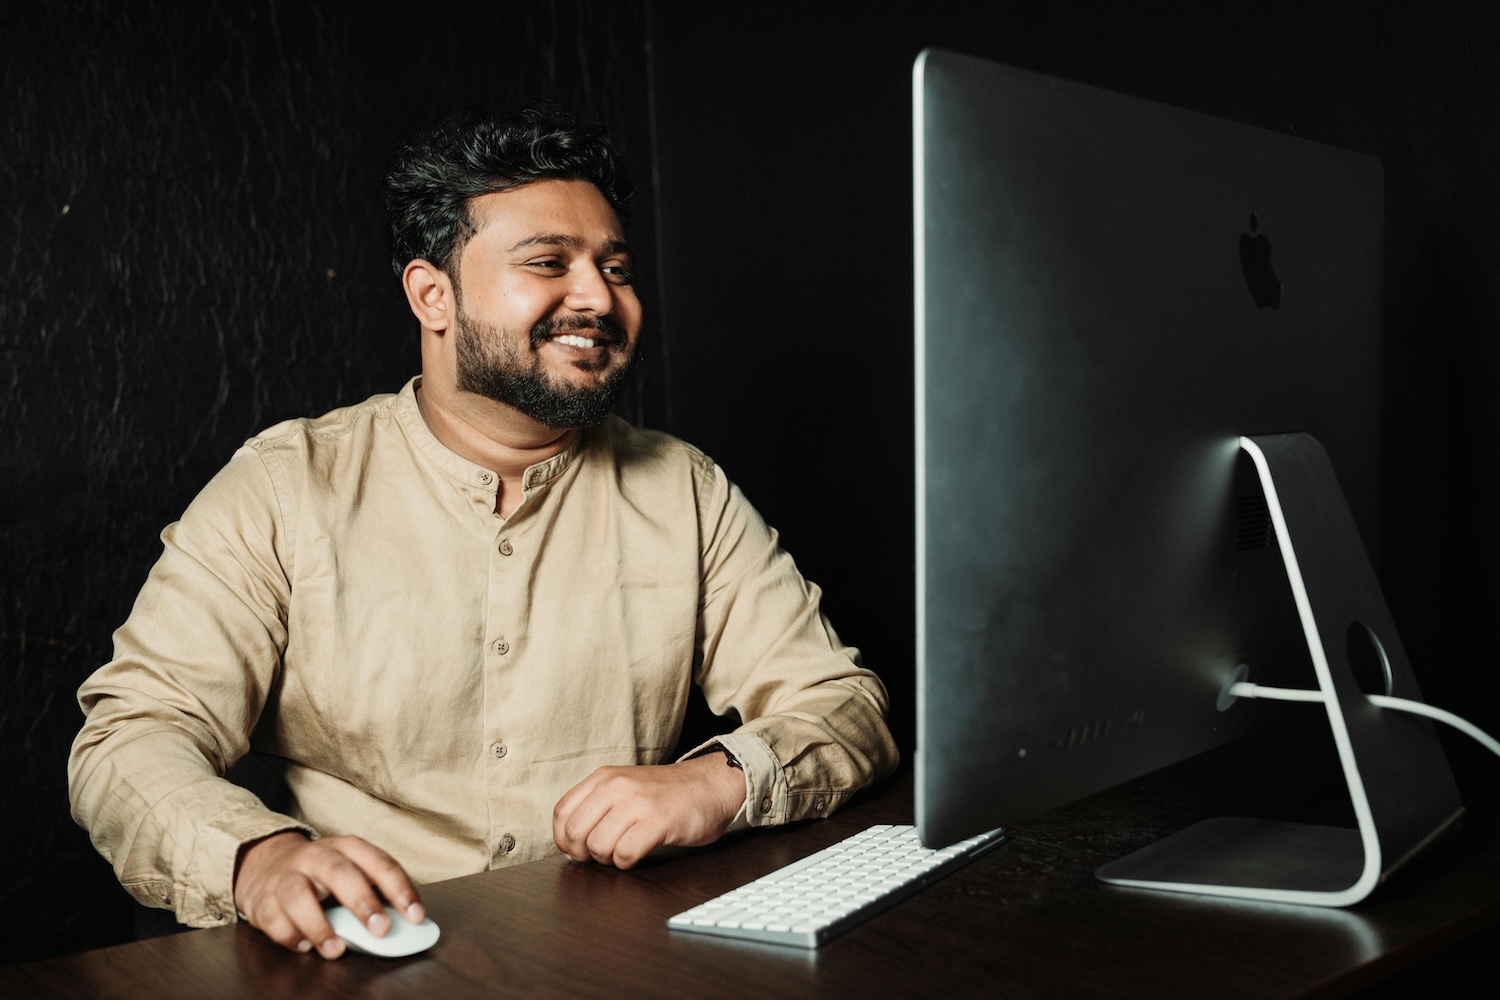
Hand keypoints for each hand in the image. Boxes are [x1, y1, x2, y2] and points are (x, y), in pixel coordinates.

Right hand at [232, 831, 424, 958]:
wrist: (266, 863)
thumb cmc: (320, 874)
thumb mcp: (350, 872)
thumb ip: (374, 893)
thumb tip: (406, 924)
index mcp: (347, 848)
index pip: (379, 863)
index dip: (400, 889)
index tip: (416, 916)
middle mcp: (317, 856)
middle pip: (340, 872)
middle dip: (363, 902)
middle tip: (381, 930)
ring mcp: (287, 875)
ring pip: (299, 894)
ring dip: (319, 926)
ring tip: (336, 950)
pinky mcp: (262, 898)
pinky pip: (272, 916)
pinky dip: (288, 935)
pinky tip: (304, 946)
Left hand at [552, 755, 747, 868]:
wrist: (711, 785)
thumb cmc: (667, 793)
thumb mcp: (625, 787)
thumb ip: (596, 807)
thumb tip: (568, 847)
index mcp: (604, 777)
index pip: (562, 813)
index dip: (563, 840)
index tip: (575, 851)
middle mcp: (616, 786)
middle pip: (576, 833)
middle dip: (585, 854)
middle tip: (603, 855)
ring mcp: (637, 803)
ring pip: (598, 846)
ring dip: (608, 859)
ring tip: (624, 851)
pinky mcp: (658, 821)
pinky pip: (625, 854)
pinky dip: (628, 863)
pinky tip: (639, 854)